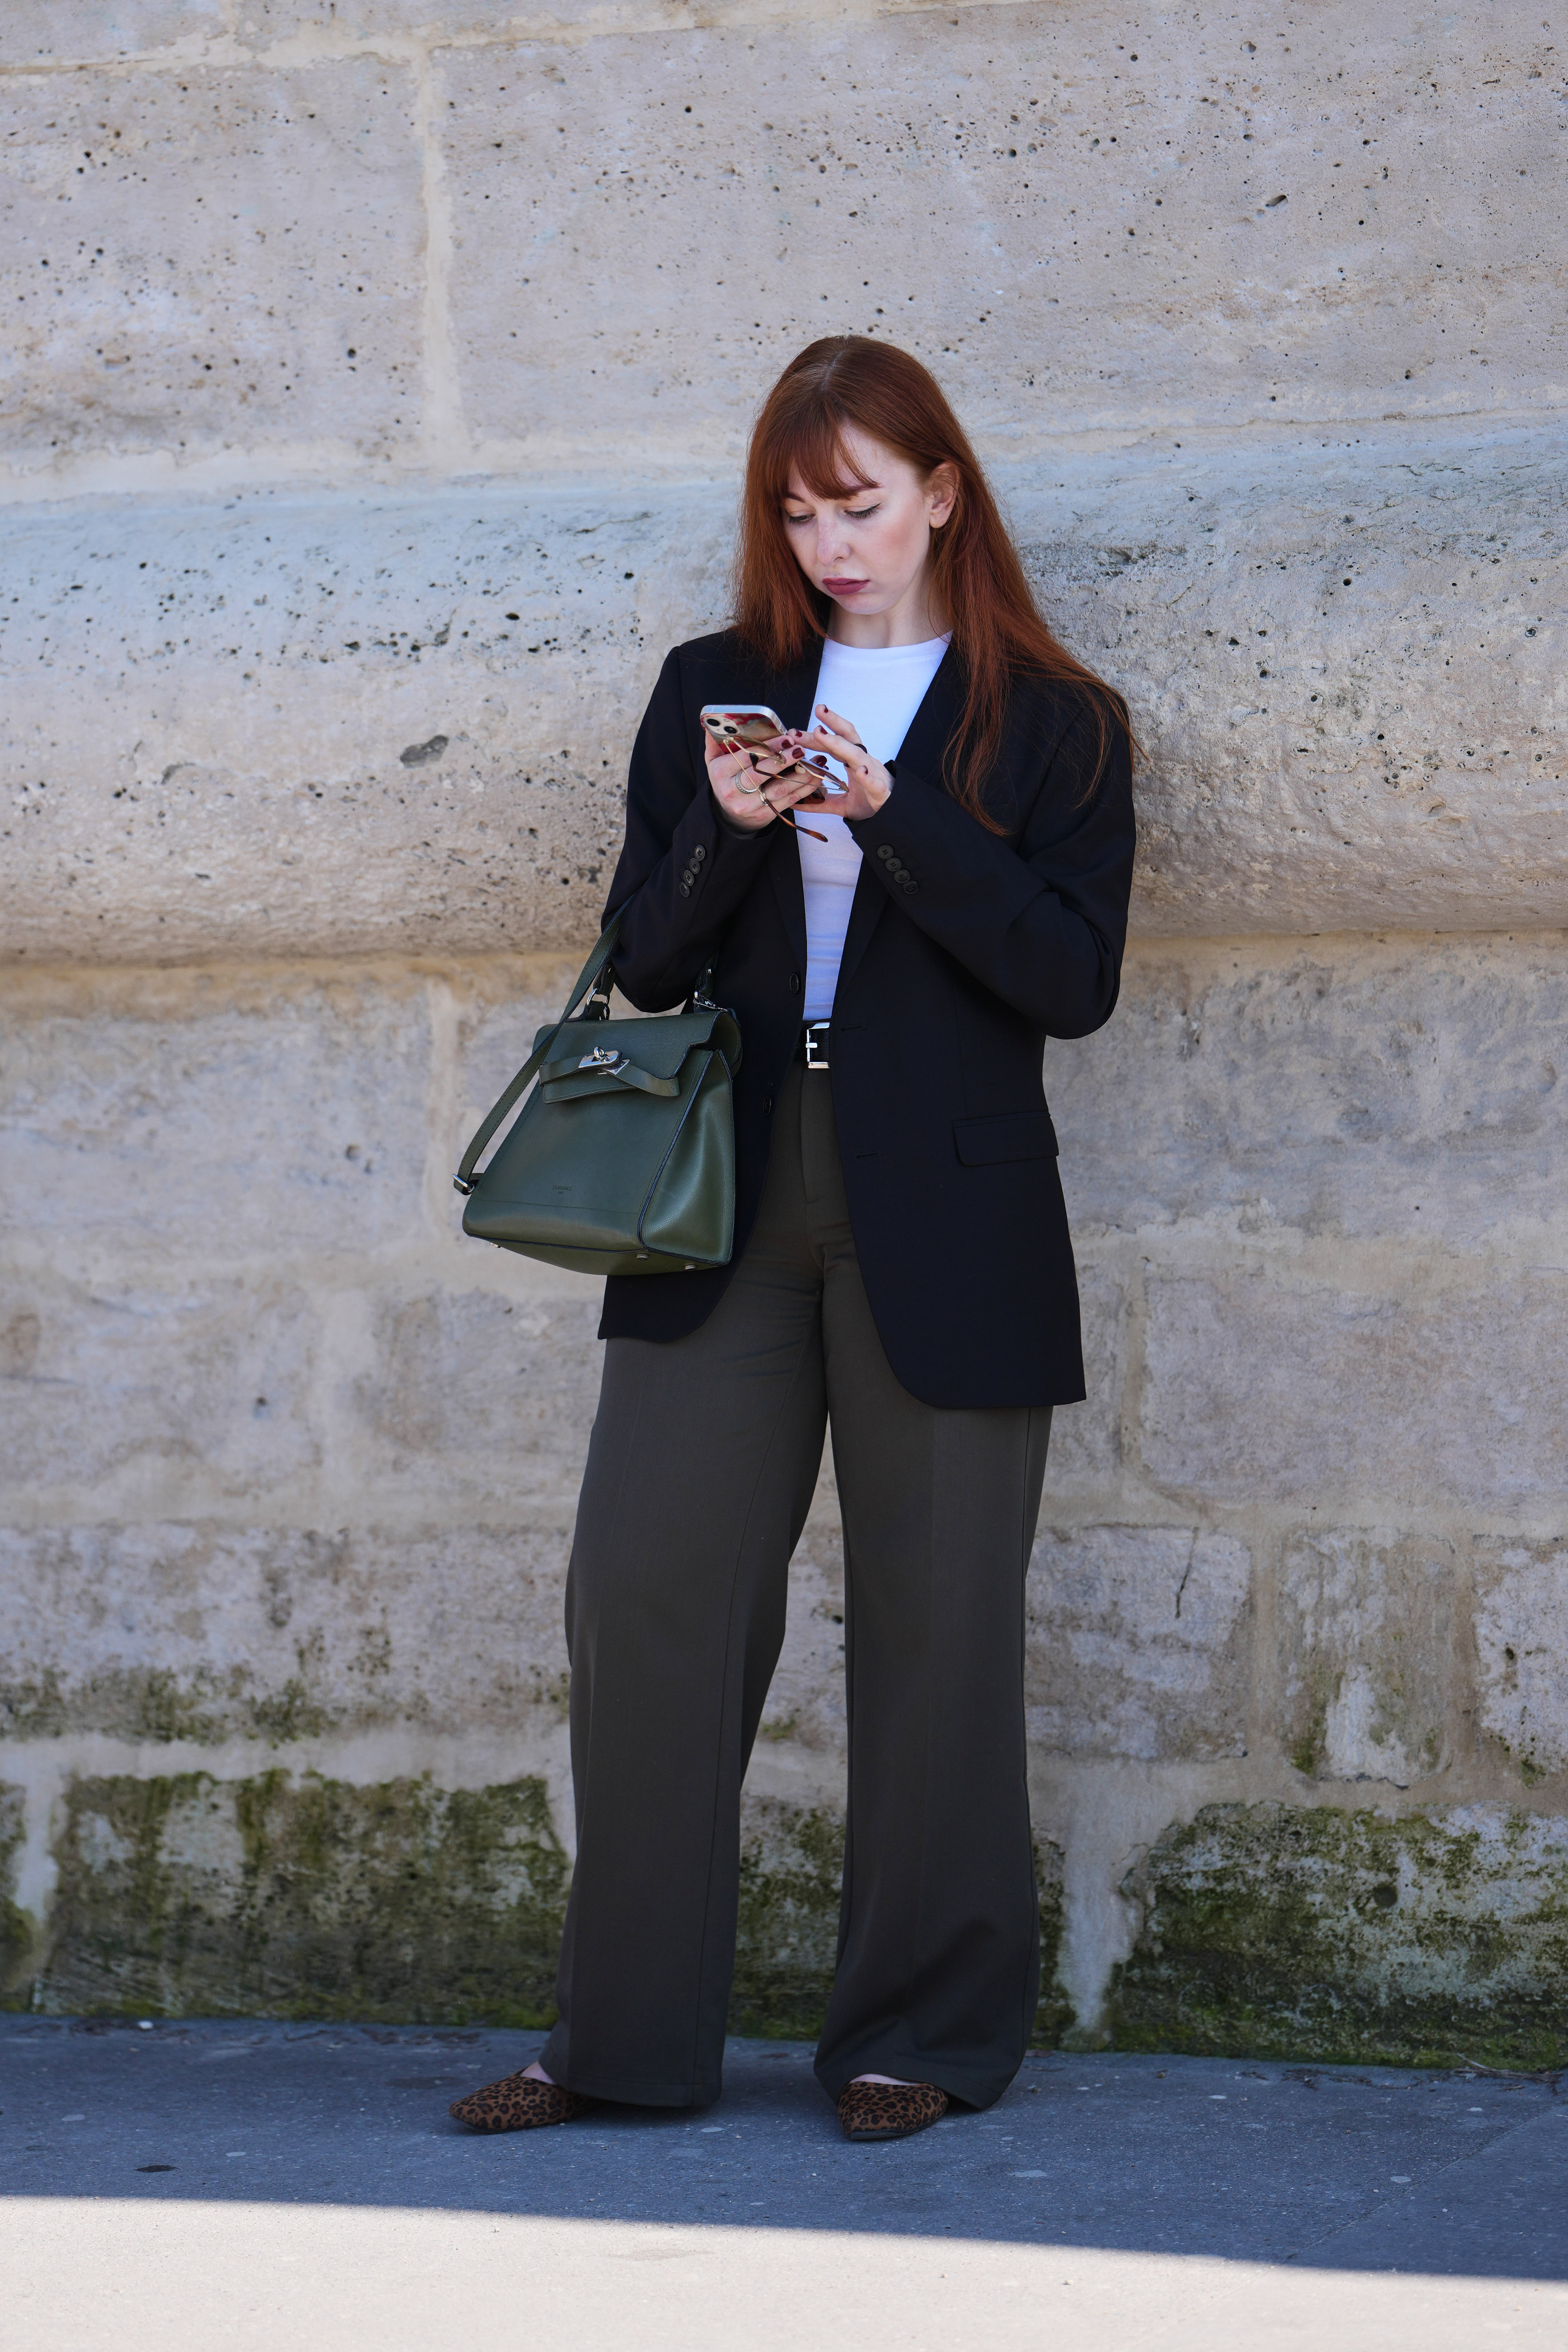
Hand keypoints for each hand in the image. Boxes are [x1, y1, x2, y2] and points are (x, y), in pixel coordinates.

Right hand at [703, 724, 833, 836]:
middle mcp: (733, 791)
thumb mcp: (713, 761)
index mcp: (721, 773)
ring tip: (813, 762)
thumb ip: (715, 742)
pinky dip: (803, 790)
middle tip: (800, 748)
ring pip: (778, 789)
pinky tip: (814, 778)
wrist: (730, 815)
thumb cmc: (726, 782)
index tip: (786, 738)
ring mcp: (749, 806)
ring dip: (799, 775)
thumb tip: (712, 720)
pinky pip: (787, 802)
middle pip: (762, 773)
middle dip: (784, 760)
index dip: (768, 747)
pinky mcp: (765, 815)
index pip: (747, 757)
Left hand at [784, 704, 893, 821]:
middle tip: (817, 710)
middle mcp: (863, 762)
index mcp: (853, 762)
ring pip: (857, 755)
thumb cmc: (870, 804)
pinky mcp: (881, 792)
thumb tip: (799, 803)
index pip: (835, 743)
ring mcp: (873, 775)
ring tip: (822, 735)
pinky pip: (875, 783)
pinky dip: (869, 777)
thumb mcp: (841, 805)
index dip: (818, 735)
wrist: (893, 816)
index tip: (797, 731)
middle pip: (847, 738)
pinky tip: (861, 772)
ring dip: (840, 744)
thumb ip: (821, 802)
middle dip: (832, 723)